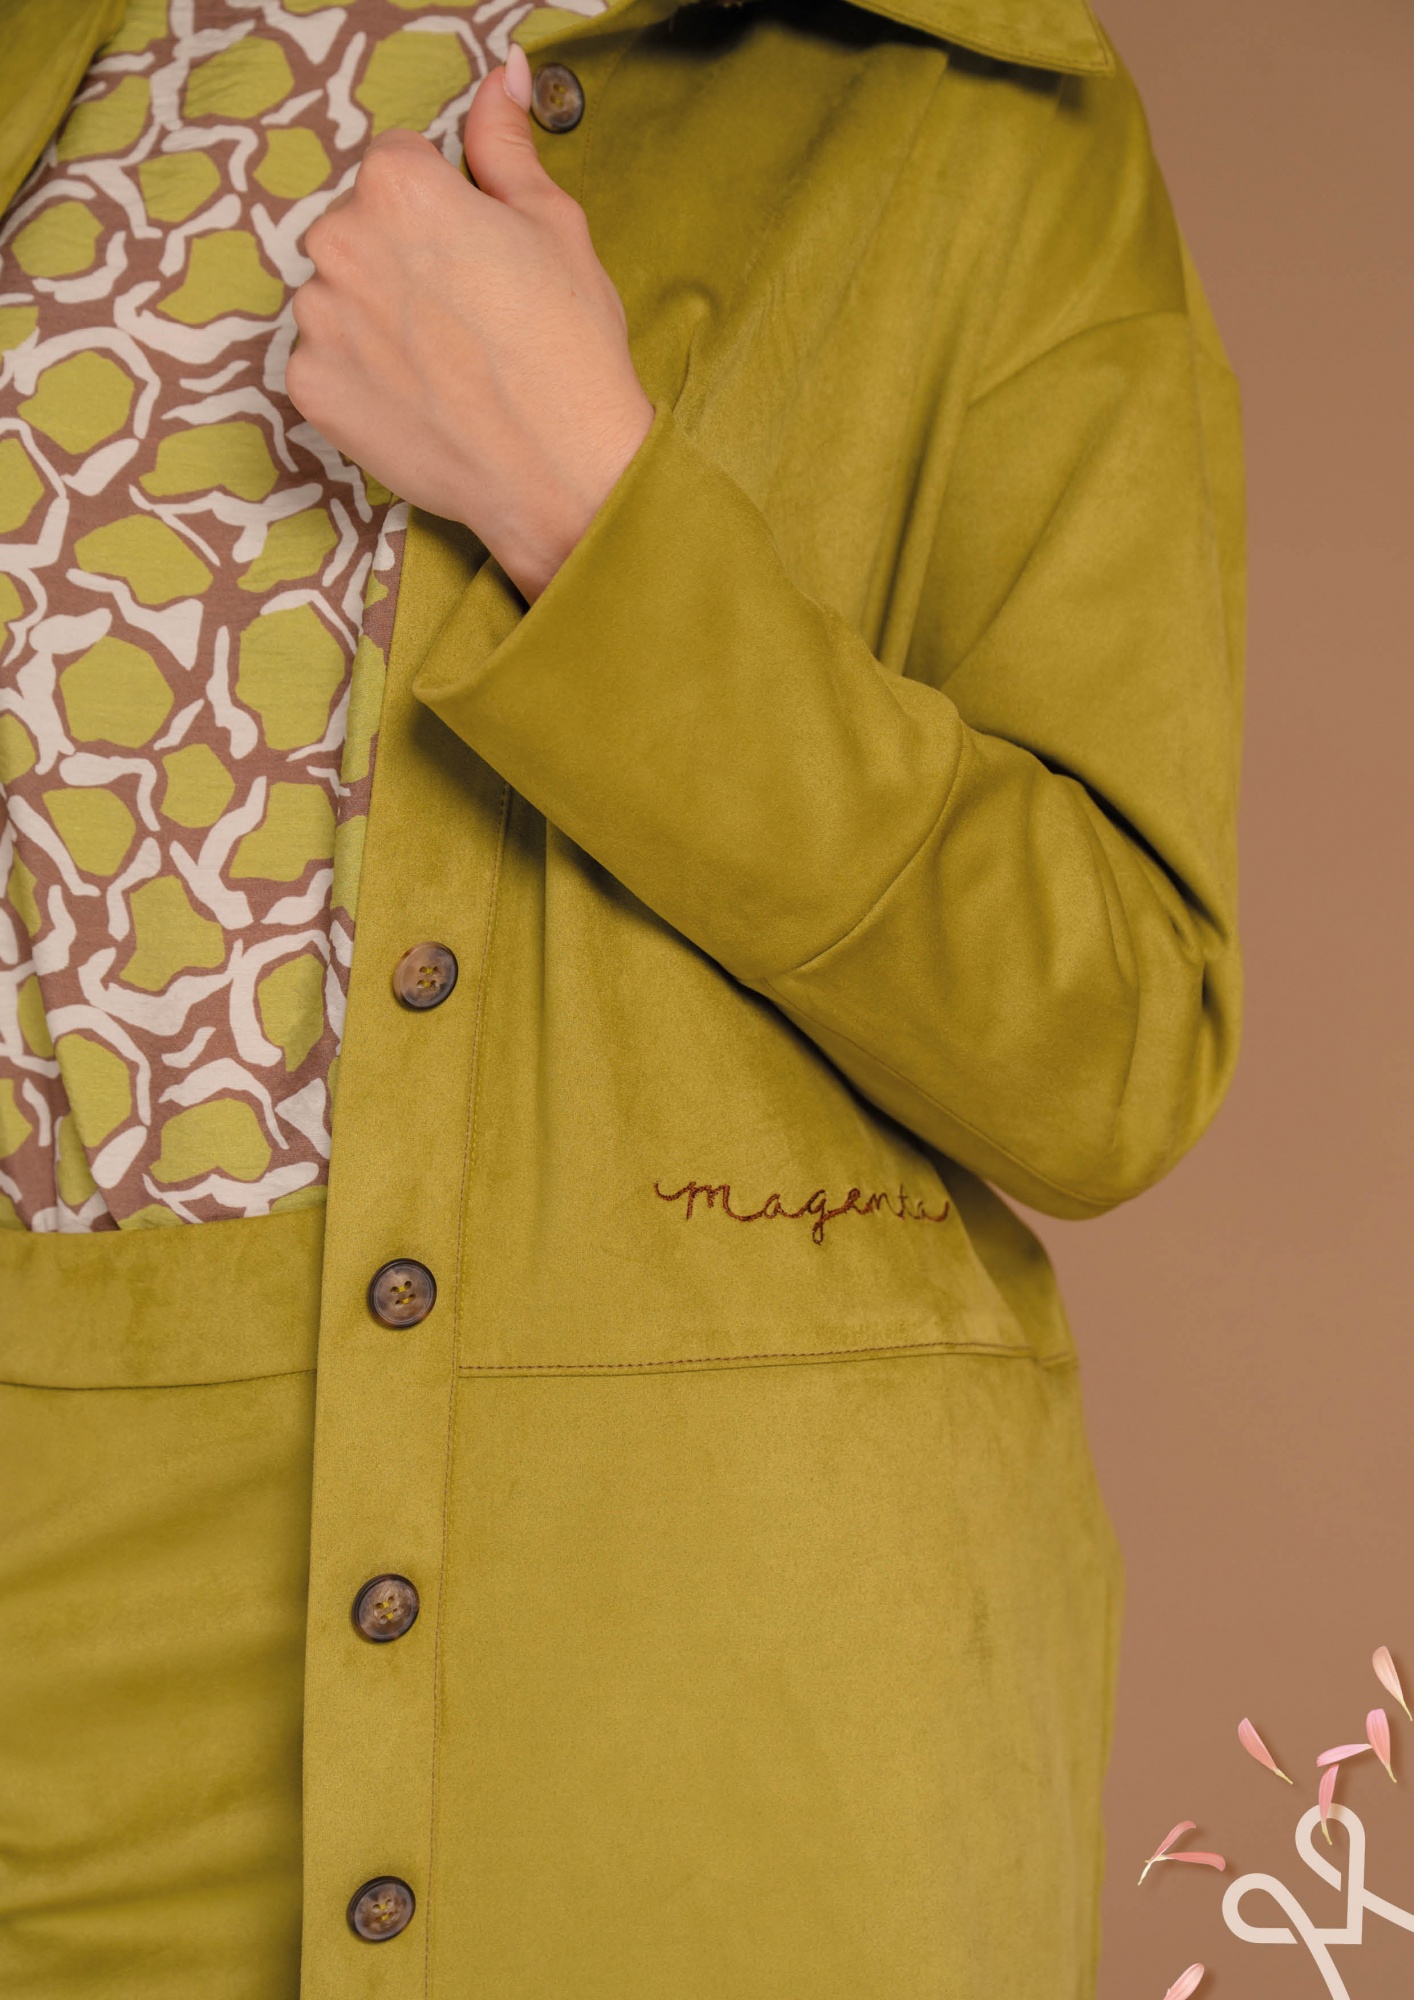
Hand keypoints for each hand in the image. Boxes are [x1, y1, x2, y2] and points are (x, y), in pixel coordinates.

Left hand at [287, 47, 653, 601]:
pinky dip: (361, 375)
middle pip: (361, 227)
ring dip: (377, 316)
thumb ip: (505, 145)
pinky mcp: (309, 386)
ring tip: (443, 363)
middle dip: (402, 258)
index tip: (476, 255)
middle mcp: (340, 242)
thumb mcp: (553, 226)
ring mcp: (317, 319)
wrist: (559, 472)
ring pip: (340, 294)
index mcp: (398, 187)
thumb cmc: (568, 350)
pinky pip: (326, 359)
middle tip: (465, 316)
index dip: (445, 208)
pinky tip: (416, 397)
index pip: (399, 165)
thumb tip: (502, 80)